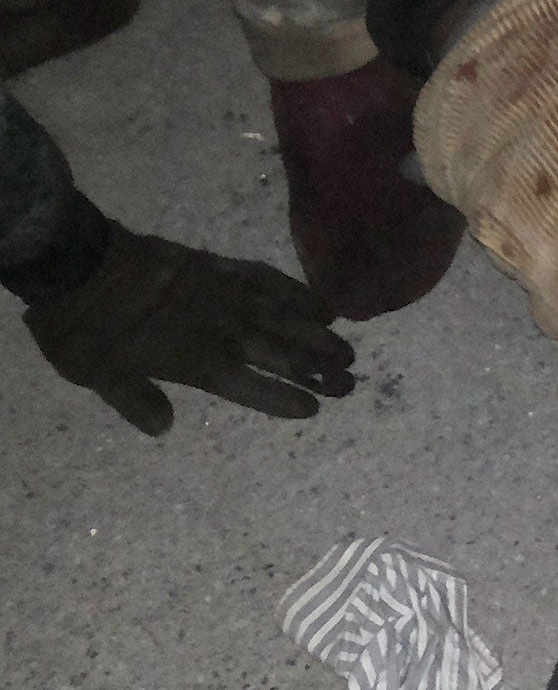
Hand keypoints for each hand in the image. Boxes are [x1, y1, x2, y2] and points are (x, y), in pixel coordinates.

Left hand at [23, 223, 355, 433]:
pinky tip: (320, 304)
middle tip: (351, 383)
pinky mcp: (220, 266)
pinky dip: (297, 292)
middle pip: (280, 354)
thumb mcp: (98, 376)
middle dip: (318, 371)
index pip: (252, 387)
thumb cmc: (84, 327)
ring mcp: (225, 295)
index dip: (284, 399)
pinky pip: (268, 279)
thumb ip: (137, 402)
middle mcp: (221, 331)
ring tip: (348, 350)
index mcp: (196, 364)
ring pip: (284, 318)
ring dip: (318, 336)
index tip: (314, 408)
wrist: (75, 262)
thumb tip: (166, 427)